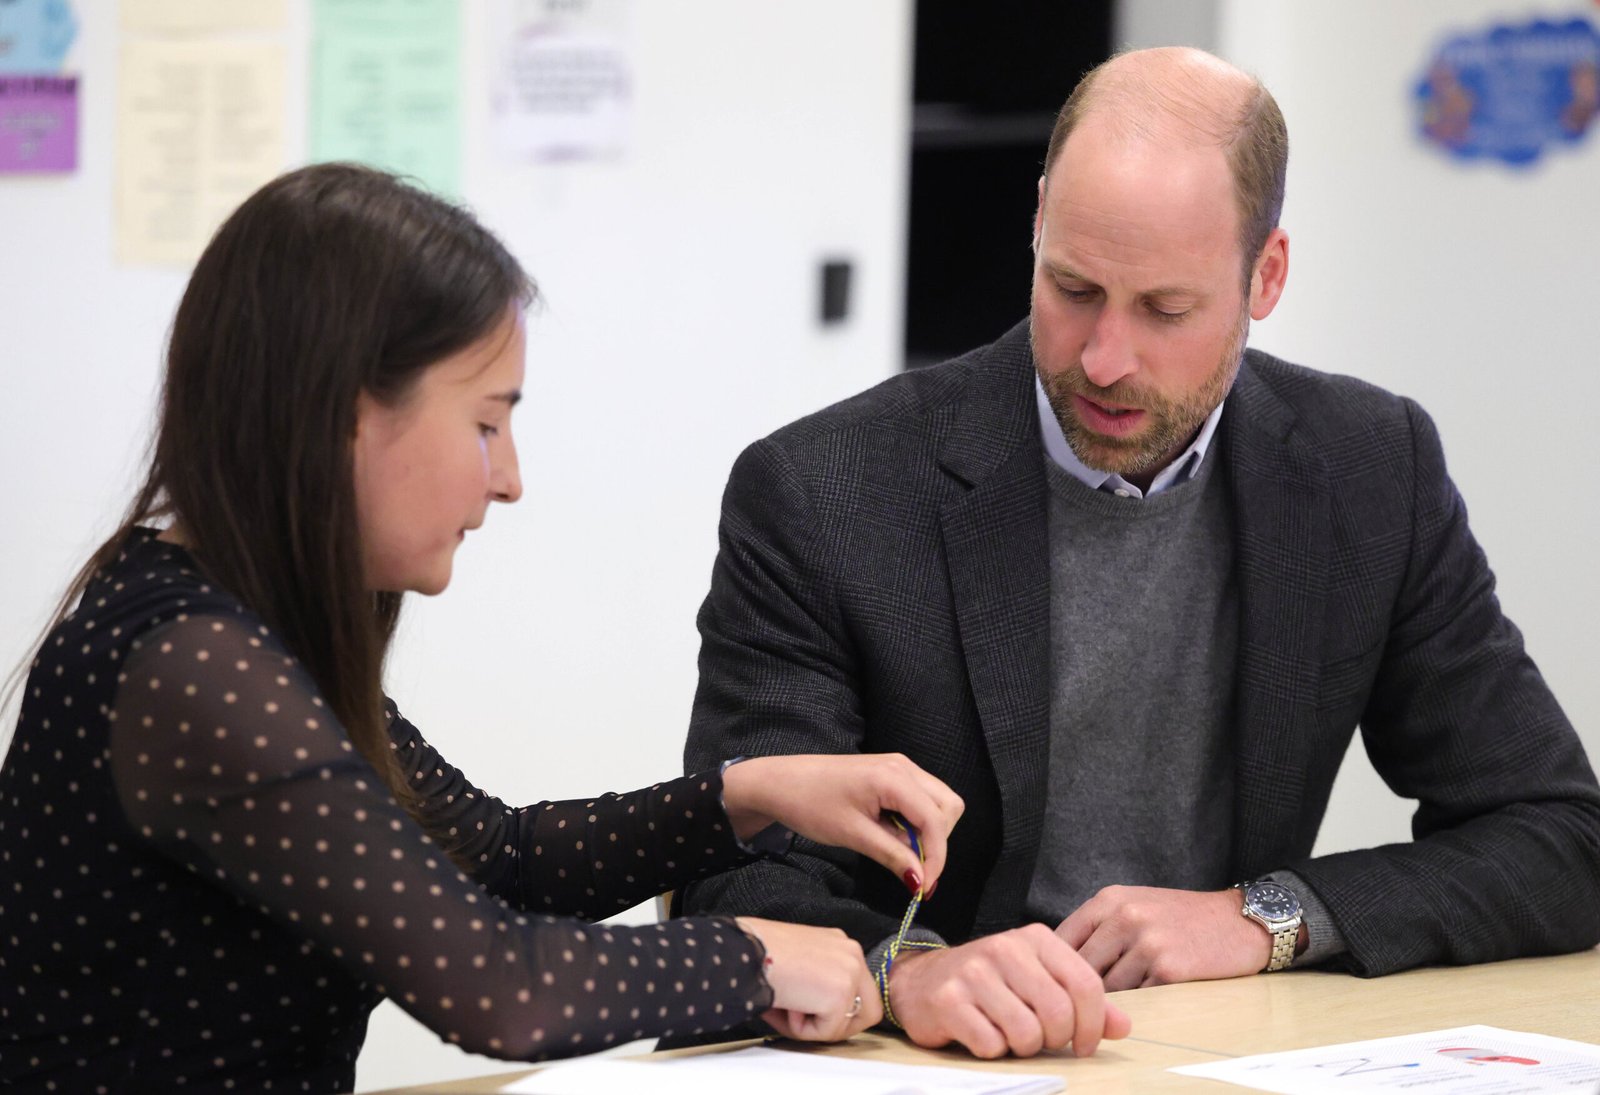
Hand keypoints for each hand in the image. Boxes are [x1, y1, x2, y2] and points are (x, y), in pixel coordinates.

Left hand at [721, 753, 962, 895]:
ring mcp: (898, 767)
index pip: (936, 821)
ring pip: (938, 802)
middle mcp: (903, 766)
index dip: (936, 858)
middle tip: (912, 867)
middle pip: (948, 806)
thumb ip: (892, 855)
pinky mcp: (891, 773)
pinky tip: (892, 835)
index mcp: (894, 777)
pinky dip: (916, 821)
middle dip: (938, 841)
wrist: (780, 783)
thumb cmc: (810, 804)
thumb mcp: (853, 835)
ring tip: (898, 850)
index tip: (924, 888)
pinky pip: (920, 799)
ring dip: (928, 831)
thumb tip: (921, 882)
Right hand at [734, 917, 880, 1041]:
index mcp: (840, 943)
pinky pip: (827, 1032)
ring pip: (846, 1024)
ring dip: (815, 1027)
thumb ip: (817, 978)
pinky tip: (785, 1007)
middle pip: (867, 1009)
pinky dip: (802, 1030)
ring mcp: (850, 973)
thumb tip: (818, 1010)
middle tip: (806, 1024)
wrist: (744, 951)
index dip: (834, 1010)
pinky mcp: (840, 995)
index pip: (858, 988)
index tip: (809, 1013)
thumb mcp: (797, 958)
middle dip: (836, 1025)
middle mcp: (851, 953)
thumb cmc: (757, 952)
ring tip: (787, 1009)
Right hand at [887, 924, 1131, 1058]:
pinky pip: (992, 1044)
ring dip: (1024, 1047)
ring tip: (1010, 1035)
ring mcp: (974, 972)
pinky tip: (983, 1034)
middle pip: (1059, 1012)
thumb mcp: (1039, 981)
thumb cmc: (990, 984)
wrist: (920, 981)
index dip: (1093, 1025)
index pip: (1086, 985)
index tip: (1084, 1045)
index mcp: (1034, 938)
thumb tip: (1123, 1028)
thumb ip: (1083, 1002)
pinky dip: (993, 1050)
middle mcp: (1004, 947)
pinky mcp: (948, 1000)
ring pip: (1027, 1033)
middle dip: (1056, 1039)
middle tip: (1041, 1040)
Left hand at [1056, 885, 1267, 989]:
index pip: (1061, 939)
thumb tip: (1056, 961)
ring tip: (1116, 1006)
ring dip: (1111, 1002)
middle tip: (1080, 1006)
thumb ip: (1098, 927)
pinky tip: (1148, 999)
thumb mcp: (1134, 905)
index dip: (1055, 967)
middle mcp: (1125, 917)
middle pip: (1080, 968)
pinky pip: (1139, 999)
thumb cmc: (1181, 918)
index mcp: (1109, 900)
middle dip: (1079, 989)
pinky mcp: (1169, 970)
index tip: (1056, 985)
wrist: (1239, 921)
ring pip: (1108, 989)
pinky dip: (1139, 1005)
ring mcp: (1147, 943)